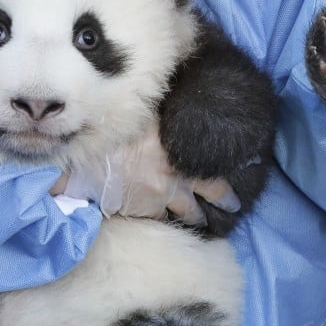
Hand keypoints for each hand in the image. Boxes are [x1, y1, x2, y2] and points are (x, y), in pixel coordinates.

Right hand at [59, 122, 239, 224]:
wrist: (84, 159)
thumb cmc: (110, 130)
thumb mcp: (141, 114)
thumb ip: (162, 119)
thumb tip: (176, 100)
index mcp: (177, 148)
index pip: (212, 163)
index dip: (226, 175)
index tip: (241, 179)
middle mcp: (176, 173)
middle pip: (211, 191)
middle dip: (224, 201)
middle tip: (233, 207)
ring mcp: (162, 195)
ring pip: (188, 212)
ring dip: (196, 218)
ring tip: (203, 224)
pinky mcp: (145, 211)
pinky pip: (161, 220)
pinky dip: (166, 222)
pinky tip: (169, 224)